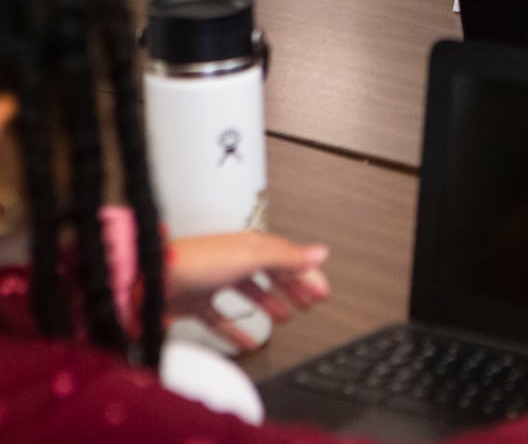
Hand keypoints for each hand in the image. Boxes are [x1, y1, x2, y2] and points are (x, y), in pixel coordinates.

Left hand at [168, 232, 329, 349]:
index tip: (321, 291)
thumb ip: (285, 257)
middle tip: (311, 302)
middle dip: (293, 288)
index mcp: (249, 246)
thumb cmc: (194, 263)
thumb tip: (319, 252)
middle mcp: (233, 262)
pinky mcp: (196, 303)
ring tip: (286, 317)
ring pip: (250, 294)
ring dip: (271, 304)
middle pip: (271, 274)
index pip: (287, 258)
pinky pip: (222, 318)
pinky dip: (237, 329)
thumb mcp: (248, 257)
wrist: (147, 281)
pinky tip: (247, 340)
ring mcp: (214, 282)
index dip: (306, 274)